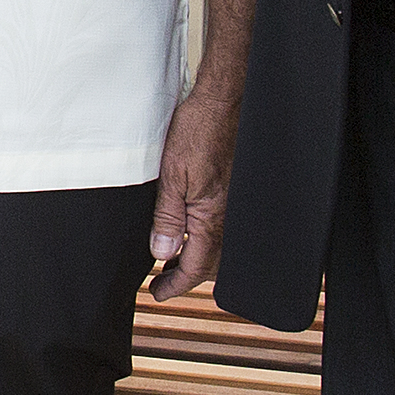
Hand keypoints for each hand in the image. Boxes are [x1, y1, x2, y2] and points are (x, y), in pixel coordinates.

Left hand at [146, 83, 236, 302]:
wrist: (225, 101)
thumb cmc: (199, 129)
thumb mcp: (172, 175)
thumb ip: (168, 217)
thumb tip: (162, 252)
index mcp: (212, 216)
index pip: (196, 266)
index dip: (176, 284)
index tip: (158, 293)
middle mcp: (229, 215)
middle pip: (210, 261)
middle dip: (186, 274)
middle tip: (162, 280)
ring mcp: (236, 203)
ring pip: (218, 244)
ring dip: (196, 255)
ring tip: (172, 257)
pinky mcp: (236, 190)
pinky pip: (223, 224)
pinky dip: (206, 235)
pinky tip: (190, 227)